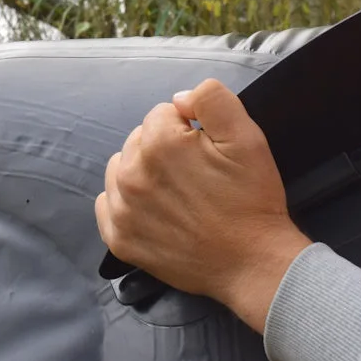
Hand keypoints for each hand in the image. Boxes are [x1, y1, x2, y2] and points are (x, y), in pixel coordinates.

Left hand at [94, 78, 312, 331]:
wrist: (252, 262)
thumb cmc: (251, 199)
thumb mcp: (246, 136)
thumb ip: (211, 98)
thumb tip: (178, 100)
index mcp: (158, 143)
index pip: (163, 114)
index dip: (189, 128)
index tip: (207, 152)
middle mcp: (130, 174)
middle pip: (139, 139)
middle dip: (164, 147)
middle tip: (196, 174)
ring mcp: (121, 209)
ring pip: (121, 168)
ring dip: (143, 171)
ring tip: (176, 191)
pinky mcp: (119, 239)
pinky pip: (107, 204)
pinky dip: (126, 202)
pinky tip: (154, 209)